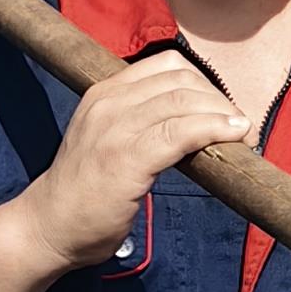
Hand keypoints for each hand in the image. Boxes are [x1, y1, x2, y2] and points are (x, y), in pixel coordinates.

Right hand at [0, 55, 249, 291]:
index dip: (203, 81)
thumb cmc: (83, 190)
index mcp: (103, 92)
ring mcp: (116, 128)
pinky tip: (234, 137)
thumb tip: (192, 117)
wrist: (48, 227)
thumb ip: (137, 120)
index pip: (166, 64)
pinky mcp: (127, 158)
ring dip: (224, 114)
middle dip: (219, 99)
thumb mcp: (105, 137)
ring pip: (185, 101)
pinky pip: (182, 132)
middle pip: (181, 79)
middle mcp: (108, 102)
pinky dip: (214, 130)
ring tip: (242, 134)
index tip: (221, 107)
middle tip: (238, 125)